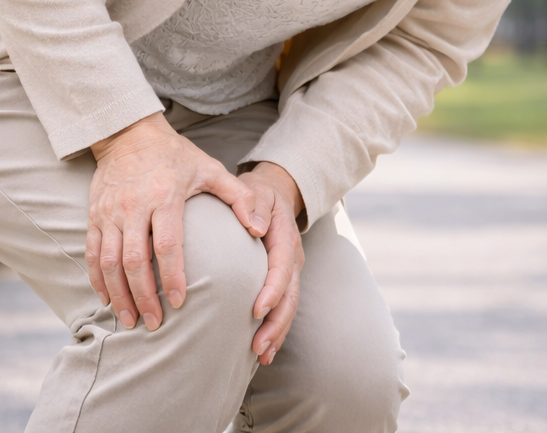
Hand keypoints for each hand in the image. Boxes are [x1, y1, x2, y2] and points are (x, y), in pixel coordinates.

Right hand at [87, 113, 264, 331]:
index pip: (167, 244)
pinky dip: (97, 280)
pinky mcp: (94, 215)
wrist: (129, 134)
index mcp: (164, 196)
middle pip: (134, 260)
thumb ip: (239, 197)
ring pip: (109, 261)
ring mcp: (110, 212)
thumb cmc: (176, 156)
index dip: (172, 276)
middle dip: (143, 296)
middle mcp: (133, 206)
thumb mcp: (211, 169)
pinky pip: (92, 253)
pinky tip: (107, 300)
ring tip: (130, 320)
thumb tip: (259, 230)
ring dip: (119, 295)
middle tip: (155, 324)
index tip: (180, 302)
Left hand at [239, 162, 304, 364]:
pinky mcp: (285, 280)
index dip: (271, 291)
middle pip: (289, 296)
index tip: (256, 310)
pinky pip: (284, 307)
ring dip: (277, 332)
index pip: (281, 268)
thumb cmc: (259, 193)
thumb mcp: (256, 190)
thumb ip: (254, 204)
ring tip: (261, 355)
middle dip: (275, 323)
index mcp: (285, 237)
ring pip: (289, 306)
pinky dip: (277, 329)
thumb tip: (256, 227)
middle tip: (257, 347)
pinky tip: (266, 350)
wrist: (274, 192)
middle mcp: (292, 258)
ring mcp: (291, 270)